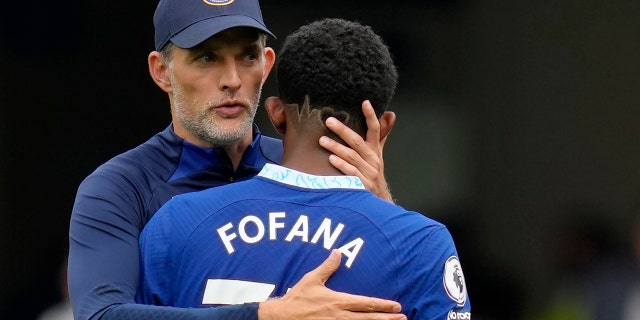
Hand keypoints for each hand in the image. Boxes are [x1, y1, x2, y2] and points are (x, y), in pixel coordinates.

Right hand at [257, 249, 405, 319]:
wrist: (283, 317)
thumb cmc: (298, 298)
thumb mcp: (312, 279)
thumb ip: (327, 267)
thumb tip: (338, 252)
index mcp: (339, 301)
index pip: (366, 304)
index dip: (383, 305)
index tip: (397, 306)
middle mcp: (341, 316)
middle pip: (370, 319)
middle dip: (388, 319)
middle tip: (403, 319)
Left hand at [320, 100, 395, 201]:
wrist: (379, 202)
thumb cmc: (372, 175)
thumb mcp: (376, 155)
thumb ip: (380, 136)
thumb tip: (389, 115)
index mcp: (375, 150)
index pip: (375, 129)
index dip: (371, 116)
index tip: (365, 102)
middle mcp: (373, 159)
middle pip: (357, 141)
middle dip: (343, 130)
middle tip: (329, 121)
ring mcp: (369, 172)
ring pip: (352, 156)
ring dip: (336, 147)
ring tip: (322, 140)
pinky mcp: (363, 184)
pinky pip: (351, 172)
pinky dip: (341, 165)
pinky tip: (332, 159)